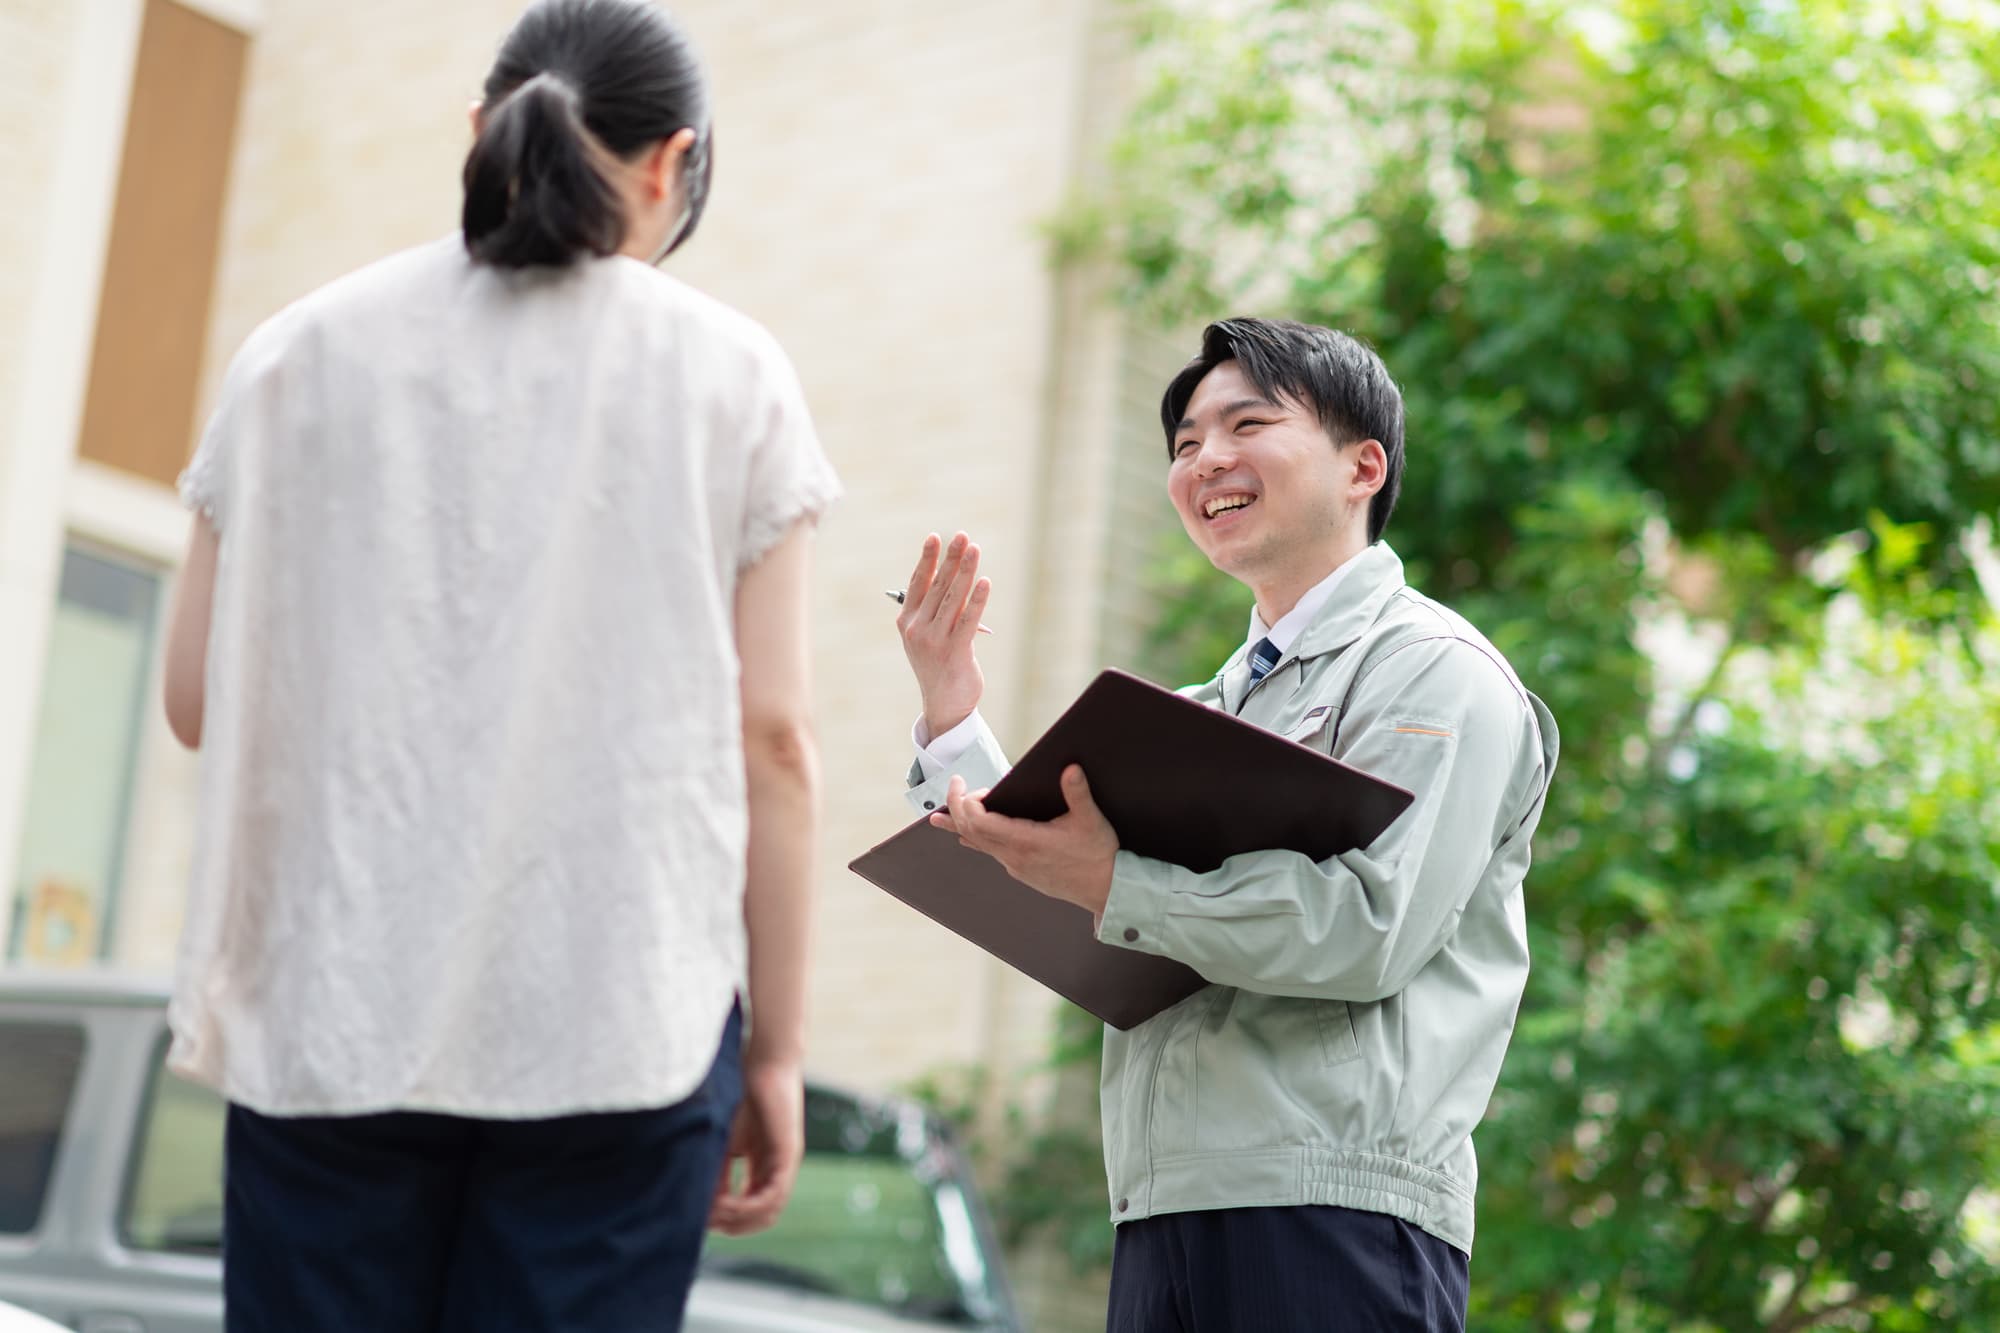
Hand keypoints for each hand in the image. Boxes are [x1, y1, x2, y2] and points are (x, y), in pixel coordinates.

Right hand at [710, 1055, 803, 1235]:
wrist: (764, 1064)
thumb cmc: (743, 1095)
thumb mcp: (725, 1142)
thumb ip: (718, 1172)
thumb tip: (701, 1204)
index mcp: (764, 1169)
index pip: (750, 1210)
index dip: (726, 1219)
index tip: (700, 1218)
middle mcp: (778, 1172)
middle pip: (760, 1219)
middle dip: (731, 1226)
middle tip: (705, 1223)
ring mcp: (786, 1165)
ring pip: (767, 1213)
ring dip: (737, 1219)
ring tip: (712, 1214)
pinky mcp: (788, 1156)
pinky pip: (772, 1195)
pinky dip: (748, 1206)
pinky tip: (726, 1203)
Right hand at [897, 532, 990, 739]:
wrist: (944, 704)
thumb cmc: (939, 664)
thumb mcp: (928, 635)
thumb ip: (936, 609)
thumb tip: (955, 576)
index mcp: (906, 622)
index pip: (917, 583)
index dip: (927, 559)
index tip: (935, 536)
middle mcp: (916, 629)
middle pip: (937, 586)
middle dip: (951, 558)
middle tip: (963, 536)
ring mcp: (934, 641)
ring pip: (952, 598)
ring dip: (965, 571)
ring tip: (974, 549)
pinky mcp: (954, 652)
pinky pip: (968, 620)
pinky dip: (977, 600)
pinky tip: (985, 582)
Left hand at [929, 764, 1117, 917]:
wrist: (1107, 891)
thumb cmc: (1099, 855)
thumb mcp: (1091, 820)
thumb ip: (1078, 793)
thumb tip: (1070, 768)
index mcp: (1026, 841)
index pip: (979, 821)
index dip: (966, 802)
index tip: (967, 784)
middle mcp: (1015, 856)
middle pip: (971, 831)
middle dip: (957, 807)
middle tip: (954, 786)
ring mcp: (1016, 866)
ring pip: (978, 844)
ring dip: (960, 826)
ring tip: (938, 819)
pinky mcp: (1022, 872)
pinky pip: (991, 853)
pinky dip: (976, 839)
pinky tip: (968, 838)